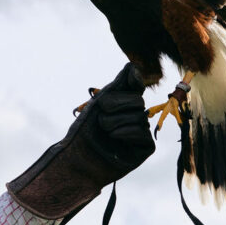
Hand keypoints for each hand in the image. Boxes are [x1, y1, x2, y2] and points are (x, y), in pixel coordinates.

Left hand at [6, 62, 156, 219]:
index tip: (129, 79)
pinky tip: (114, 139)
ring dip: (115, 123)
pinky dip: (125, 133)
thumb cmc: (86, 130)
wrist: (79, 159)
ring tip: (105, 132)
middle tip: (101, 118)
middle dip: (115, 107)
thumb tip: (133, 65)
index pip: (137, 85)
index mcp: (125, 103)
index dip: (134, 81)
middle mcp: (136, 116)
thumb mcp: (101, 101)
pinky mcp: (146, 147)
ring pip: (139, 117)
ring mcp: (142, 132)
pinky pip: (142, 132)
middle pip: (138, 100)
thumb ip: (119, 84)